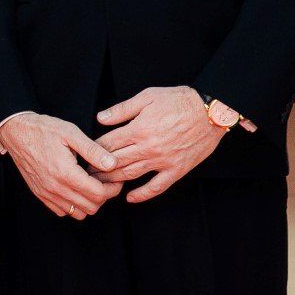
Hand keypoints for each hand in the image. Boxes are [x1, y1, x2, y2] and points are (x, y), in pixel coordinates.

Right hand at [0, 112, 121, 218]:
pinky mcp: (40, 194)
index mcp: (65, 172)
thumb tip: (112, 164)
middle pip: (91, 207)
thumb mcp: (71, 132)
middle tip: (105, 181)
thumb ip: (93, 150)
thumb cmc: (42, 130)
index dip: (113, 188)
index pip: (98, 194)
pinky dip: (73, 205)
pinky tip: (75, 188)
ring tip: (91, 185)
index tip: (115, 179)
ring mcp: (46, 193)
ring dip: (89, 202)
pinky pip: (62, 211)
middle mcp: (55, 187)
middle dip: (104, 196)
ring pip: (78, 213)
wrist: (16, 132)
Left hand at [93, 86, 224, 203]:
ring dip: (113, 181)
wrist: (210, 112)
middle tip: (84, 174)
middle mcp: (148, 147)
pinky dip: (142, 194)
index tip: (84, 154)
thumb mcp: (147, 97)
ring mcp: (162, 161)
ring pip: (131, 175)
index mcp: (138, 129)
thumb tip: (100, 118)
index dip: (93, 150)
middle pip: (115, 162)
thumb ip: (122, 109)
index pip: (108, 143)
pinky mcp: (176, 170)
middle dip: (97, 169)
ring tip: (99, 185)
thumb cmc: (178, 100)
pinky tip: (130, 197)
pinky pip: (157, 187)